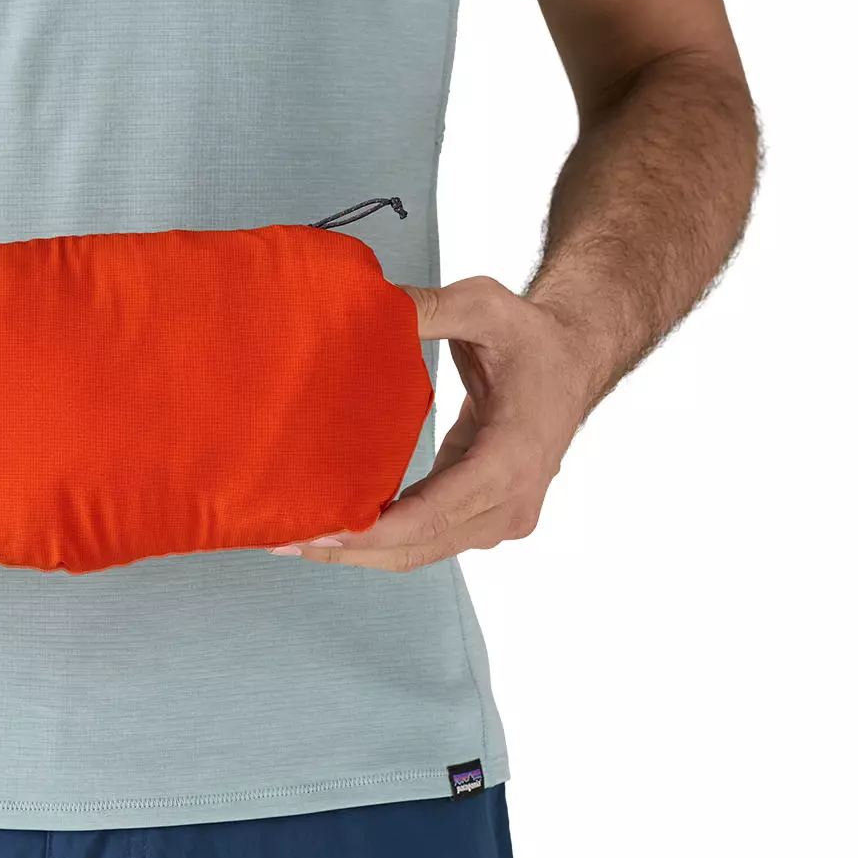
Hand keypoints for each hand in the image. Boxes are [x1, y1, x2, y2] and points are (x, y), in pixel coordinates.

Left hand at [275, 277, 606, 572]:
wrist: (577, 359)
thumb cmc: (533, 335)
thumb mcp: (485, 306)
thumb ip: (430, 308)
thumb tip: (371, 305)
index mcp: (510, 459)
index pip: (435, 513)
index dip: (374, 532)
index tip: (321, 532)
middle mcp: (509, 502)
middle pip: (419, 546)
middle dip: (350, 550)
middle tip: (281, 538)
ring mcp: (502, 516)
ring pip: (421, 552)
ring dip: (360, 552)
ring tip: (294, 537)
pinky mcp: (486, 514)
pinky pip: (428, 538)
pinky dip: (382, 539)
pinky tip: (335, 525)